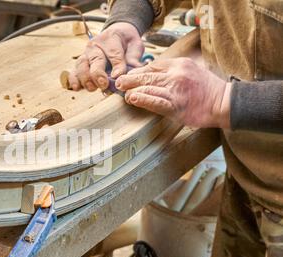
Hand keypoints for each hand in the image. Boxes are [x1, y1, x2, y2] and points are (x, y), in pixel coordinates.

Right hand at [68, 22, 144, 91]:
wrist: (116, 33)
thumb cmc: (126, 42)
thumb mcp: (135, 45)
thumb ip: (134, 58)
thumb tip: (135, 71)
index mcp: (111, 38)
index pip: (114, 53)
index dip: (116, 65)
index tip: (118, 76)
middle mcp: (95, 45)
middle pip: (95, 59)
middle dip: (98, 73)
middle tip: (104, 85)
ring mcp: (86, 54)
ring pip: (82, 65)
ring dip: (85, 78)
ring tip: (92, 88)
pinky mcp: (81, 62)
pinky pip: (75, 70)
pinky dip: (74, 79)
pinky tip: (76, 88)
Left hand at [115, 58, 231, 127]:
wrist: (224, 103)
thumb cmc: (206, 89)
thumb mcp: (191, 70)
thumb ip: (172, 71)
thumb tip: (151, 74)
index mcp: (179, 64)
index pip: (153, 66)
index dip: (138, 71)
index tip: (128, 75)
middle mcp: (177, 74)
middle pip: (148, 75)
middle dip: (131, 79)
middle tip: (119, 82)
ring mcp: (176, 90)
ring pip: (150, 87)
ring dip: (133, 89)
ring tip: (123, 91)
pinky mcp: (177, 105)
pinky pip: (156, 101)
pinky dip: (143, 100)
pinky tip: (133, 99)